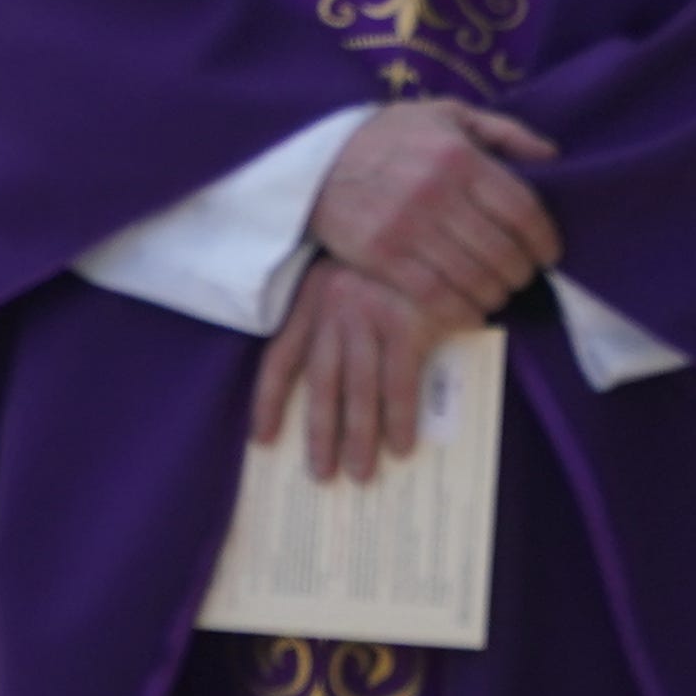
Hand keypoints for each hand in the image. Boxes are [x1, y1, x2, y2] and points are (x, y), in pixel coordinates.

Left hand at [251, 258, 473, 481]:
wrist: (432, 220)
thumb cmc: (392, 262)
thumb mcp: (349, 279)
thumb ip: (336, 321)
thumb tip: (334, 390)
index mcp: (312, 298)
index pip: (280, 357)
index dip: (269, 401)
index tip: (263, 439)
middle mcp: (334, 307)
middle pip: (320, 383)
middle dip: (320, 434)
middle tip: (322, 475)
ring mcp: (370, 314)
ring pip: (358, 389)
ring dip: (358, 437)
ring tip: (361, 474)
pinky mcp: (407, 321)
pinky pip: (400, 382)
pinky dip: (400, 418)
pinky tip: (401, 446)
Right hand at [307, 99, 561, 321]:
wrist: (316, 163)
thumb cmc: (390, 137)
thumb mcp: (446, 114)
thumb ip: (502, 130)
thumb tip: (551, 154)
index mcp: (458, 156)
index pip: (522, 209)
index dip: (545, 239)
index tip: (550, 253)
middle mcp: (436, 192)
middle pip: (503, 250)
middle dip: (523, 271)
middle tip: (523, 275)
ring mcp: (407, 228)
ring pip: (474, 279)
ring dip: (497, 293)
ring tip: (498, 290)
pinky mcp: (382, 258)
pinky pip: (437, 298)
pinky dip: (464, 311)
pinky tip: (472, 309)